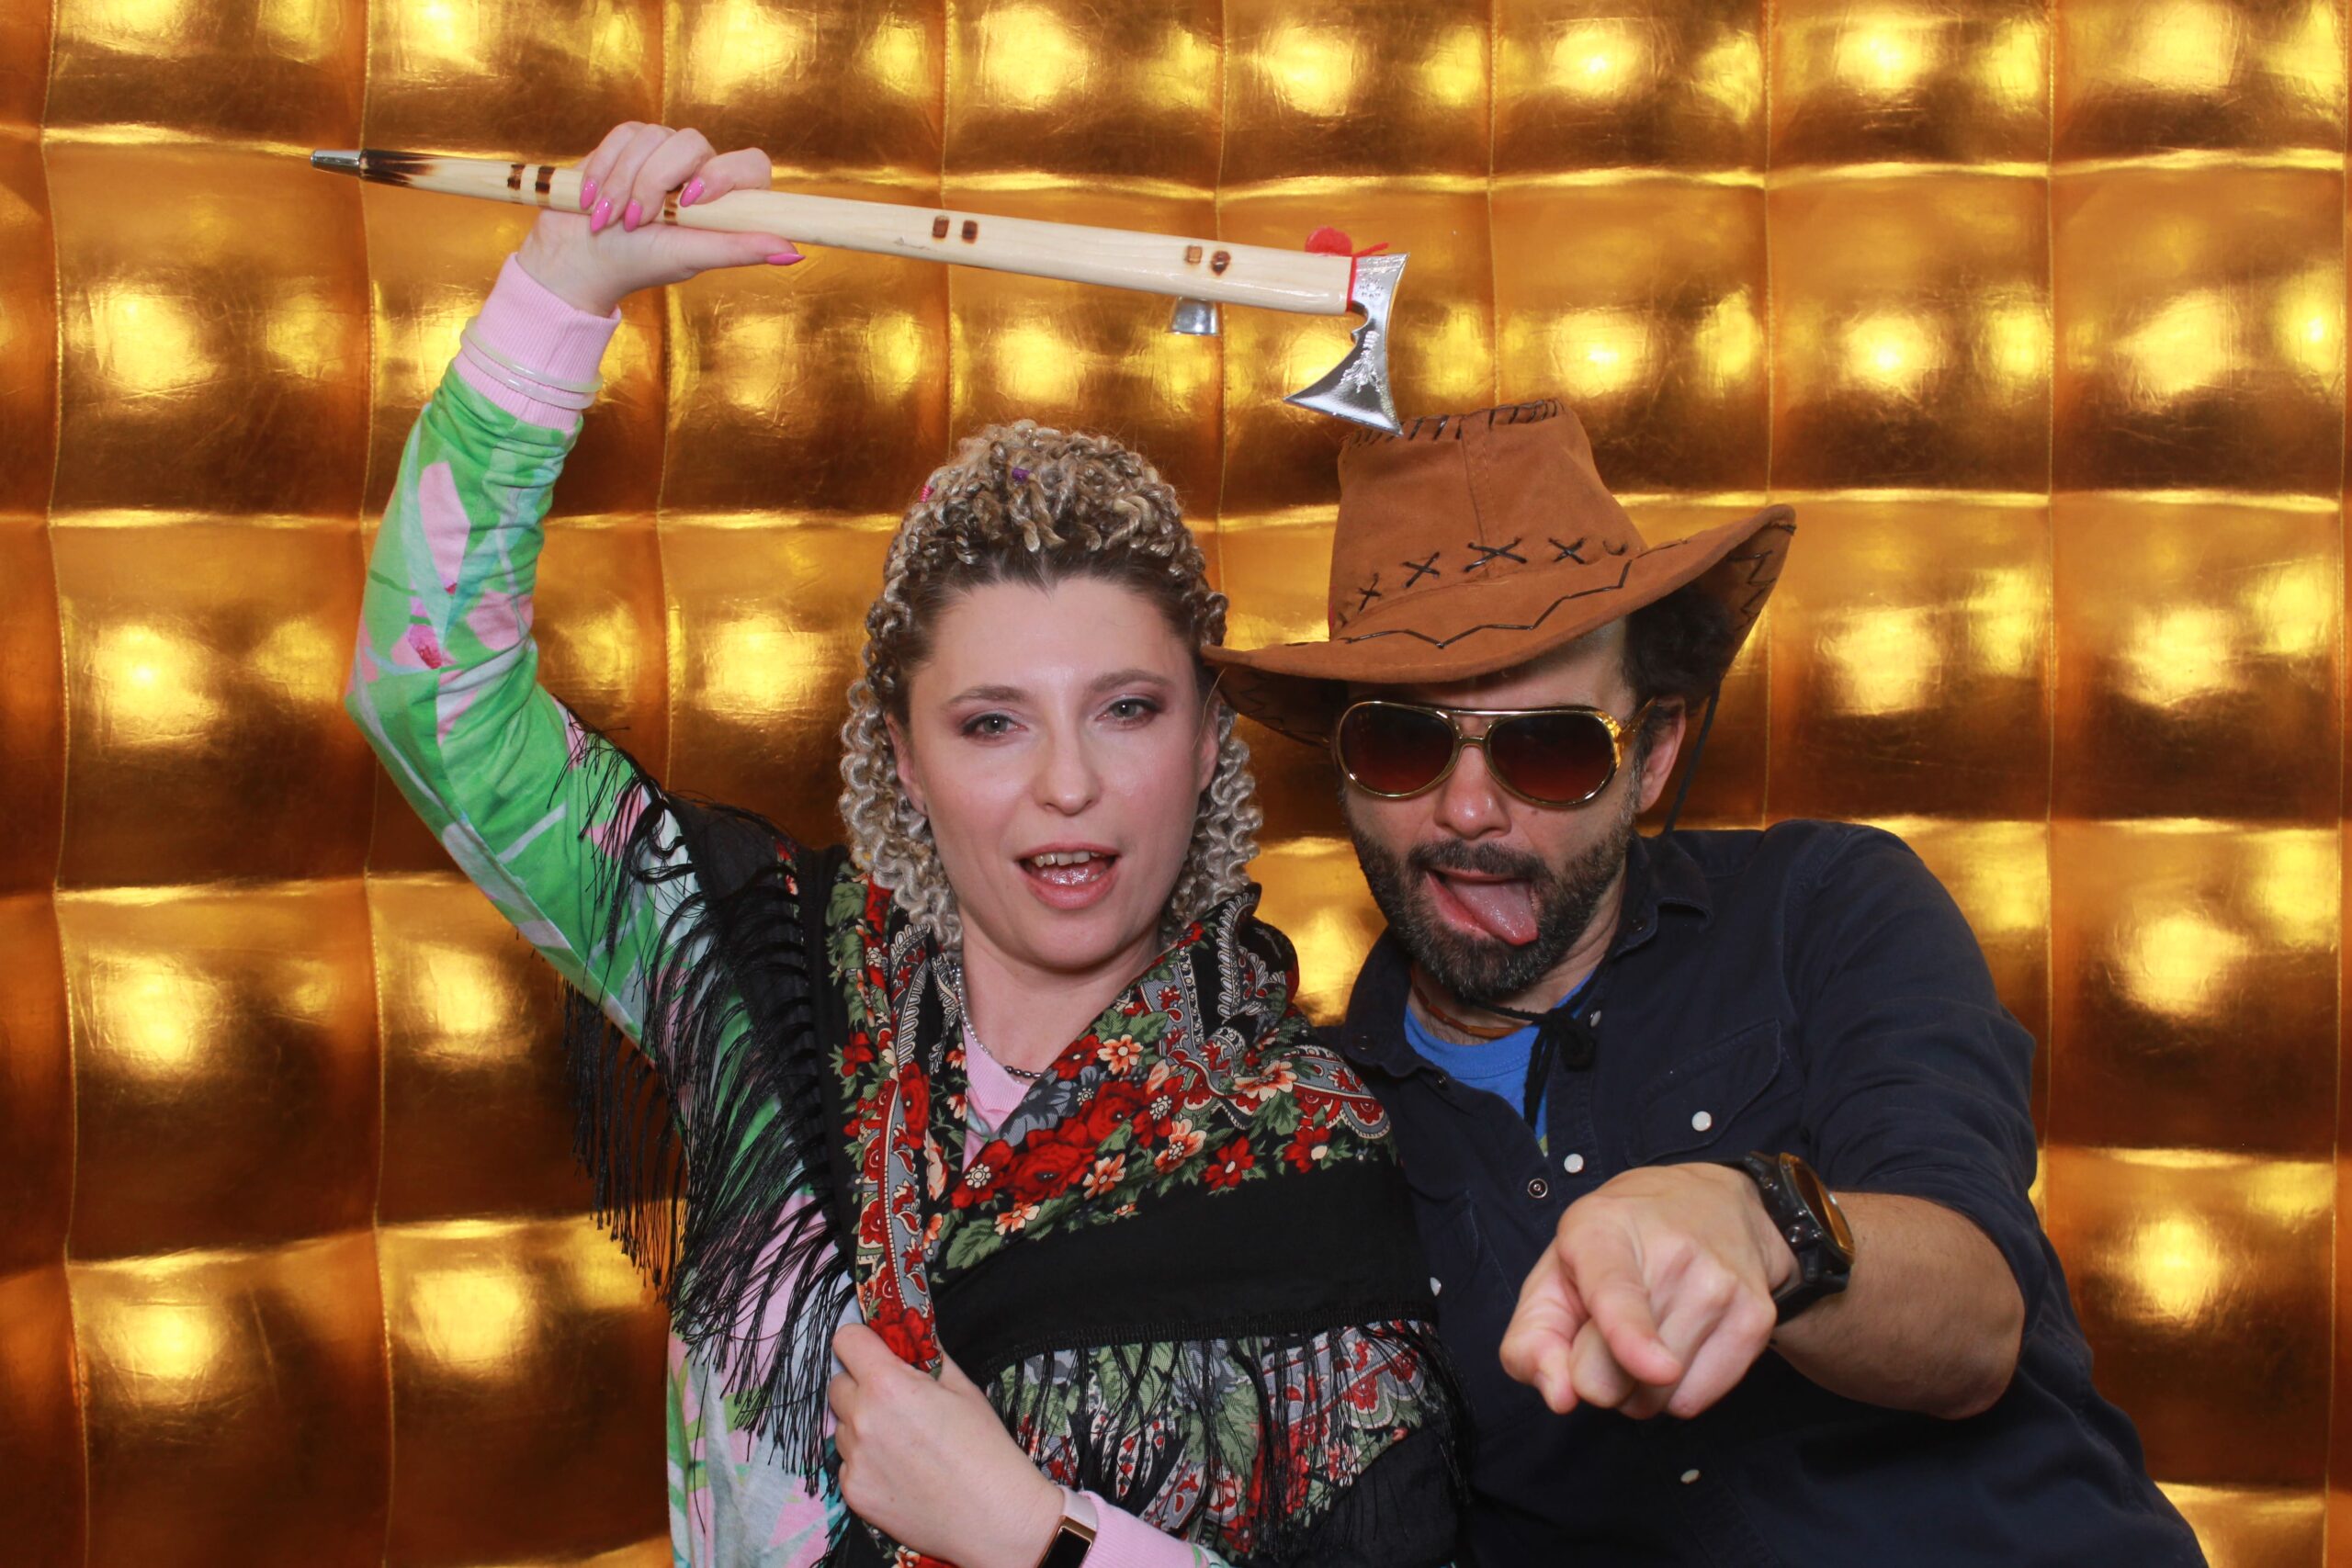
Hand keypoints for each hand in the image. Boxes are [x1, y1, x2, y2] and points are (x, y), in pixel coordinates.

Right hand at [515, 122, 802, 315]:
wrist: (580, 256)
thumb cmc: (640, 262)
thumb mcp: (691, 257)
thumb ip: (739, 249)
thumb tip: (793, 250)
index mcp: (726, 199)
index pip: (750, 163)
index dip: (723, 173)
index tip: (691, 200)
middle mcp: (701, 170)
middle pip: (694, 143)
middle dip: (655, 183)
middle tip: (636, 222)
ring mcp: (665, 152)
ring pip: (654, 137)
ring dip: (623, 182)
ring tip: (609, 218)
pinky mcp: (630, 141)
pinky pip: (624, 133)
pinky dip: (604, 168)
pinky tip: (593, 198)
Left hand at [829, 1323, 1063, 1567]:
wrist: (992, 1516)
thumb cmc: (984, 1448)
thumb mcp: (962, 1387)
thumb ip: (928, 1353)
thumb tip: (912, 1330)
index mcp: (887, 1384)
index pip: (846, 1340)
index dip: (862, 1342)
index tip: (875, 1352)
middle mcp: (861, 1419)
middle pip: (838, 1384)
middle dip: (861, 1385)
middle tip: (895, 1401)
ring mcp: (853, 1459)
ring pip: (842, 1426)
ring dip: (862, 1426)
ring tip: (903, 1443)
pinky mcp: (853, 1492)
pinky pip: (848, 1463)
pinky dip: (867, 1462)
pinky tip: (901, 1471)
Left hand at [1500, 1164, 1793, 1419]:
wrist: (1713, 1204)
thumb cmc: (1616, 1247)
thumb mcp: (1553, 1277)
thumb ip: (1530, 1342)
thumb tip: (1560, 1396)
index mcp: (1603, 1231)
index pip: (1618, 1293)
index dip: (1631, 1335)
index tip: (1655, 1367)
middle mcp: (1673, 1253)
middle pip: (1625, 1373)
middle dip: (1601, 1375)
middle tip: (1607, 1330)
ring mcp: (1722, 1287)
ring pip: (1660, 1397)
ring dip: (1639, 1386)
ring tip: (1646, 1330)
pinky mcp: (1756, 1320)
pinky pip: (1695, 1401)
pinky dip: (1676, 1391)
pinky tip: (1677, 1343)